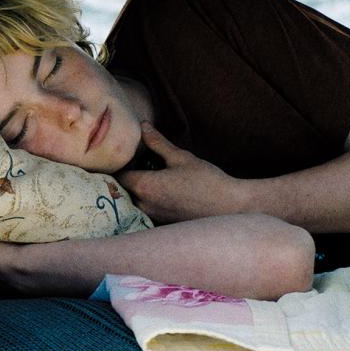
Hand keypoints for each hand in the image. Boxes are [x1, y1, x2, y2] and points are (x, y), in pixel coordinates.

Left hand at [118, 123, 249, 223]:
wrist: (231, 207)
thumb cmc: (207, 180)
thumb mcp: (181, 158)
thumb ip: (158, 143)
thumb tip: (143, 126)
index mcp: (144, 186)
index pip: (118, 175)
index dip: (120, 165)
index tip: (129, 158)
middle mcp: (143, 205)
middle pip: (122, 190)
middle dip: (126, 178)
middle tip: (138, 167)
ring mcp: (152, 217)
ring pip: (133, 202)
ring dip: (136, 191)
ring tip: (152, 179)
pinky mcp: (161, 224)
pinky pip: (145, 211)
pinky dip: (147, 201)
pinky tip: (163, 193)